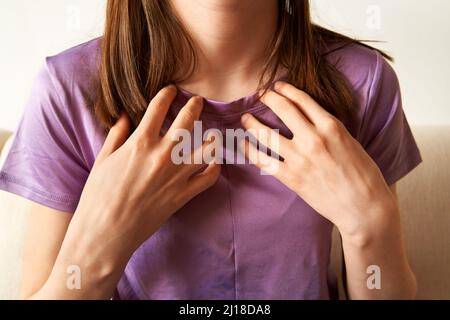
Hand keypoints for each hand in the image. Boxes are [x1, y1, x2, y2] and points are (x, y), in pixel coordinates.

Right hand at [65, 85, 220, 268]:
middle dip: (195, 106)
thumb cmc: (98, 196)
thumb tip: (124, 115)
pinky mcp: (183, 195)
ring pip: (206, 149)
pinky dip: (215, 168)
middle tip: (198, 101)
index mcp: (140, 143)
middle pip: (188, 122)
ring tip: (213, 133)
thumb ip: (117, 134)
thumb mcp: (102, 159)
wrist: (106, 232)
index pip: (158, 108)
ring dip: (212, 138)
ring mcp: (176, 176)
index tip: (171, 89)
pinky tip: (214, 162)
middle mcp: (162, 155)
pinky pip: (209, 178)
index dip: (167, 94)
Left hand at [240, 81, 397, 238]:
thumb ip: (329, 129)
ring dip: (252, 123)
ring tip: (246, 118)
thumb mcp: (350, 142)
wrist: (364, 207)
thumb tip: (309, 120)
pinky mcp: (291, 177)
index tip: (277, 87)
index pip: (302, 99)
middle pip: (282, 108)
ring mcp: (300, 158)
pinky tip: (244, 145)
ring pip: (266, 133)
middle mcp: (313, 138)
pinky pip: (262, 160)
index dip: (286, 89)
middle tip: (261, 96)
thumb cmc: (363, 176)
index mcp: (331, 126)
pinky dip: (250, 150)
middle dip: (268, 98)